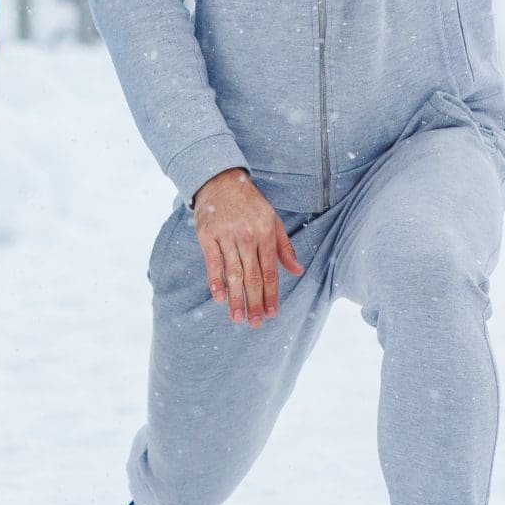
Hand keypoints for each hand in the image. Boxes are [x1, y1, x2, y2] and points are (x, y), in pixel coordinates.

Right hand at [190, 168, 302, 325]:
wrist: (220, 180)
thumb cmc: (250, 203)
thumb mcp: (272, 219)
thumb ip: (284, 247)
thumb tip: (298, 270)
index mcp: (266, 232)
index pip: (270, 270)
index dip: (272, 294)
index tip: (272, 313)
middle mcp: (247, 235)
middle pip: (252, 275)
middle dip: (255, 302)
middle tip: (256, 323)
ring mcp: (225, 235)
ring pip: (232, 272)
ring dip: (235, 297)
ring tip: (238, 317)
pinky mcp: (207, 235)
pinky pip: (212, 262)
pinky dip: (215, 280)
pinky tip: (219, 297)